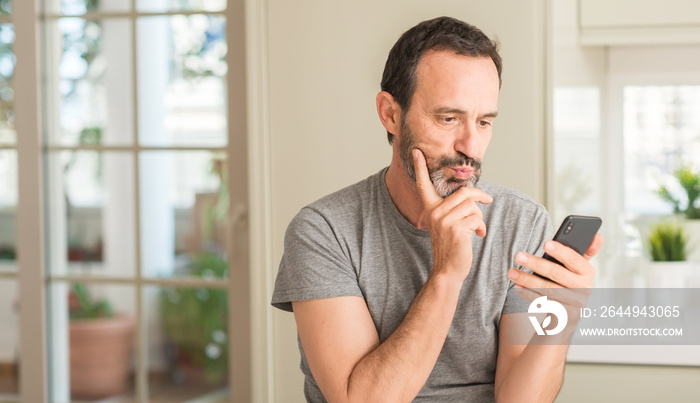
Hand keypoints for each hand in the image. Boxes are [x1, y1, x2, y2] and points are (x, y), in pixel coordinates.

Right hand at [413, 149, 492, 280]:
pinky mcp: (455, 228)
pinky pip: (476, 217)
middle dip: (480, 196)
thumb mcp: (448, 223)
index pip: (423, 185)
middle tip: (489, 200)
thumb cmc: (452, 246)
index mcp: (431, 208)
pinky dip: (480, 226)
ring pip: (472, 205)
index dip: (420, 167)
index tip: (416, 151)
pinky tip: (477, 235)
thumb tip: (473, 197)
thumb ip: (454, 208)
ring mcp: (444, 220)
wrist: (449, 269)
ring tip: (476, 229)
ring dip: (480, 217)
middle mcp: (434, 212)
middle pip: (464, 192)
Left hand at [507, 235, 603, 315]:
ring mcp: (575, 303)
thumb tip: (597, 235)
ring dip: (527, 279)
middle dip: (536, 263)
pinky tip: (517, 287)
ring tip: (512, 272)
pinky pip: (544, 303)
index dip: (560, 251)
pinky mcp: (564, 315)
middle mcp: (584, 288)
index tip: (545, 244)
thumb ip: (586, 251)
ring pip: (548, 289)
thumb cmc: (570, 283)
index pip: (574, 259)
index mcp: (587, 272)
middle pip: (557, 273)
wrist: (569, 314)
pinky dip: (529, 294)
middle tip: (518, 255)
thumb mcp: (579, 268)